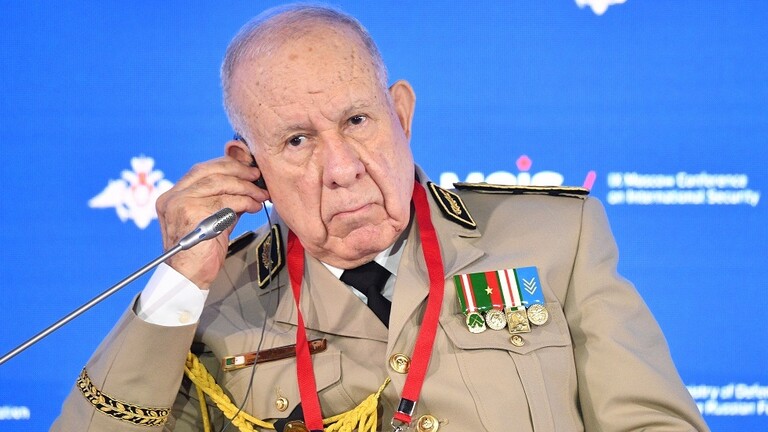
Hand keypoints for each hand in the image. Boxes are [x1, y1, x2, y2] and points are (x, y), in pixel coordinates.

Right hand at [155, 153, 268, 288]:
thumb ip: (223, 199)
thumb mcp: (212, 218)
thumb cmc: (201, 252)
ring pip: (220, 183)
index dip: (227, 165)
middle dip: (239, 171)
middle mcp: (173, 197)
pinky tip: (254, 206)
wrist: (190, 277)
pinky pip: (226, 200)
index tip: (247, 168)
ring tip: (260, 195)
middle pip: (210, 171)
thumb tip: (247, 183)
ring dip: (245, 188)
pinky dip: (245, 201)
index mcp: (173, 195)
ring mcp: (180, 204)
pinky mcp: (193, 214)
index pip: (202, 169)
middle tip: (257, 177)